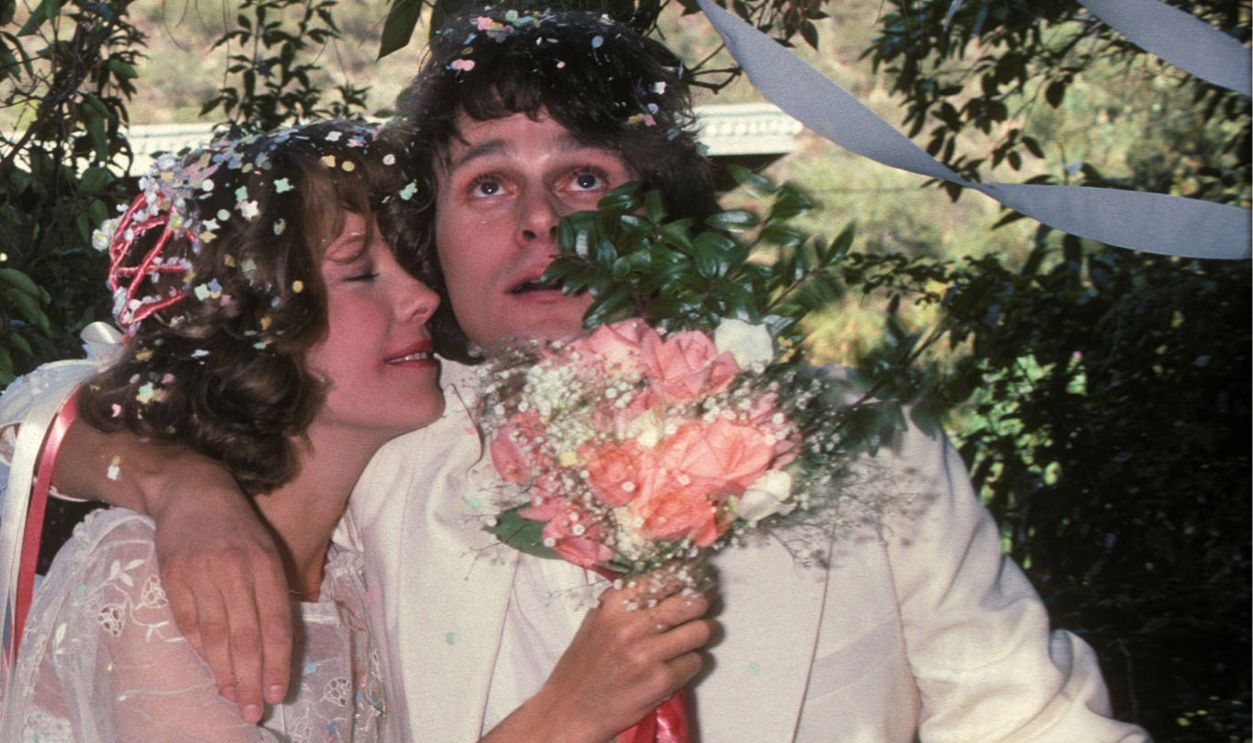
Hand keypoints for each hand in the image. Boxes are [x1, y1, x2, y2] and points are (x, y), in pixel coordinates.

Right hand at [54, 421, 292, 723]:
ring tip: (232, 697)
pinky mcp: (174, 578)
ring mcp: (202, 575)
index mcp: (266, 564)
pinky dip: (202, 651)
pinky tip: (211, 669)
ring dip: (225, 672)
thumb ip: (274, 590)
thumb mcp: (267, 548)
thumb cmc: (238, 525)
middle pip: (247, 637)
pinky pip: (190, 624)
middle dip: (251, 679)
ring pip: (217, 636)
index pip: (276, 623)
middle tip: (253, 709)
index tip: (277, 692)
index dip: (277, 661)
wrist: (192, 491)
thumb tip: (279, 641)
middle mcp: (236, 571)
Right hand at [484, 573, 714, 742]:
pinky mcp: (661, 680)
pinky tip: (674, 665)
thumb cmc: (584, 664)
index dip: (687, 577)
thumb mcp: (597, 619)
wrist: (571, 709)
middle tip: (700, 610)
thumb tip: (667, 581)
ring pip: (701, 630)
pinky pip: (695, 661)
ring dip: (701, 635)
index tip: (695, 579)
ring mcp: (648, 653)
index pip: (668, 576)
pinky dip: (689, 663)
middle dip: (701, 605)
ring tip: (690, 639)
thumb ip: (627, 600)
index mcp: (616, 602)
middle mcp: (632, 624)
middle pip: (693, 601)